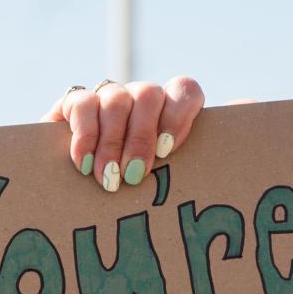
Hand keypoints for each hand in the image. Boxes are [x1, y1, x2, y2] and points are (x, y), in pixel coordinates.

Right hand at [42, 76, 204, 191]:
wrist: (76, 202)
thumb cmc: (128, 200)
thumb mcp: (160, 188)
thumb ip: (180, 176)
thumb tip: (218, 178)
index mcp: (167, 113)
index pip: (185, 91)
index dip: (178, 115)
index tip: (166, 151)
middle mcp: (139, 100)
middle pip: (148, 94)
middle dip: (141, 137)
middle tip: (133, 176)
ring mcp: (107, 98)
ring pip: (117, 99)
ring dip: (112, 143)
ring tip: (108, 178)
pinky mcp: (74, 103)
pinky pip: (82, 104)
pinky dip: (85, 135)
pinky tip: (84, 163)